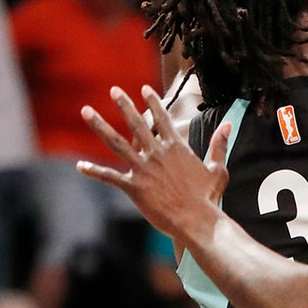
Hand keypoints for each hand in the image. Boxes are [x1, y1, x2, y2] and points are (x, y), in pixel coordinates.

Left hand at [78, 85, 230, 242]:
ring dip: (100, 126)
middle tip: (113, 90)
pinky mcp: (133, 187)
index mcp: (176, 147)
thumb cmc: (208, 196)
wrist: (195, 219)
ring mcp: (143, 169)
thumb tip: (228, 124)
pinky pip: (110, 177)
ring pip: (117, 143)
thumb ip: (220, 144)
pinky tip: (80, 166)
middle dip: (124, 105)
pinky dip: (94, 171)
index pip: (162, 119)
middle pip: (137, 124)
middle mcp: (157, 153)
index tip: (144, 89)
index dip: (153, 102)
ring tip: (87, 111)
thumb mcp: (218, 168)